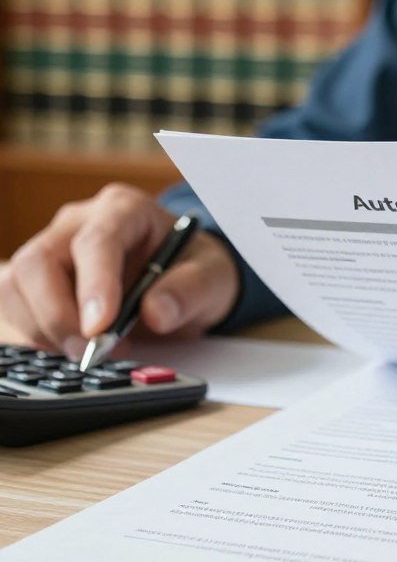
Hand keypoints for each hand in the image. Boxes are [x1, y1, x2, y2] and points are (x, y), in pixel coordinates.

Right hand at [0, 184, 239, 357]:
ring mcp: (54, 248)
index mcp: (124, 209)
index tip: (100, 327)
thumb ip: (190, 290)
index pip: (96, 241)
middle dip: (58, 314)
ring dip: (44, 328)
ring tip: (90, 352)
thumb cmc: (194, 267)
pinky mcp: (38, 280)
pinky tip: (73, 347)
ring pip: (16, 286)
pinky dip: (39, 335)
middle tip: (91, 352)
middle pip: (39, 262)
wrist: (185, 276)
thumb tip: (157, 313)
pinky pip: (17, 307)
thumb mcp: (212, 276)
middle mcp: (80, 222)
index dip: (94, 285)